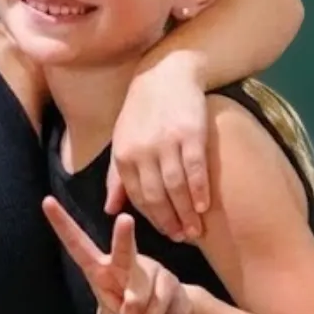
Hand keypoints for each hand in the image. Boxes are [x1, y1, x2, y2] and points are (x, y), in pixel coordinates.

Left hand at [43, 198, 191, 313]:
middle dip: (124, 236)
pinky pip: (157, 308)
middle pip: (124, 249)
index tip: (46, 201)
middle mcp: (124, 263)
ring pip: (140, 294)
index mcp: (99, 268)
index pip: (77, 244)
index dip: (62, 224)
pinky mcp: (168, 282)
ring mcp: (149, 269)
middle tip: (125, 219)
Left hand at [107, 53, 209, 240]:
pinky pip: (195, 168)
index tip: (166, 234)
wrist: (164, 75)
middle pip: (156, 196)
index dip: (152, 219)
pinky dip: (199, 190)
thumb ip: (116, 178)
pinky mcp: (190, 133)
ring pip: (176, 187)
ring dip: (186, 213)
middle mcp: (142, 150)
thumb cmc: (141, 114)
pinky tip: (203, 207)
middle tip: (183, 238)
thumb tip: (109, 210)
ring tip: (196, 230)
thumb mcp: (122, 142)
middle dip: (169, 221)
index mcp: (123, 154)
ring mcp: (166, 142)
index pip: (136, 197)